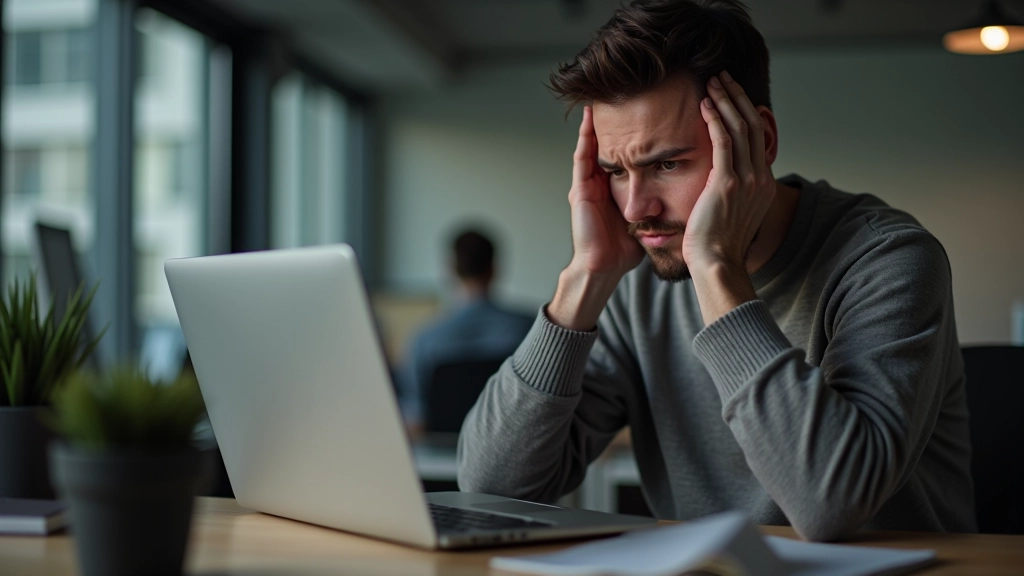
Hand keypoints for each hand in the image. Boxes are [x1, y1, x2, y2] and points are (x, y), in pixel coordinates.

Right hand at [567, 106, 644, 277]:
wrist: (605, 266)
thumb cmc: (624, 248)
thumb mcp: (645, 217)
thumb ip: (656, 202)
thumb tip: (684, 192)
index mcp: (612, 188)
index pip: (620, 153)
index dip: (628, 134)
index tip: (642, 111)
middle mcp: (597, 183)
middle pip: (605, 145)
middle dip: (610, 123)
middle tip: (618, 96)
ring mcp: (586, 185)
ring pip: (591, 146)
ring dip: (594, 124)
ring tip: (601, 100)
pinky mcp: (580, 190)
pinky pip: (582, 159)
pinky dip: (586, 139)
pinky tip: (590, 121)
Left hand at [682, 72, 775, 272]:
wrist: (717, 264)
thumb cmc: (717, 245)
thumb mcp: (733, 213)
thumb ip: (733, 192)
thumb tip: (722, 180)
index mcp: (764, 184)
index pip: (757, 137)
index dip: (745, 110)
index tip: (732, 94)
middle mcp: (760, 178)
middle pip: (752, 126)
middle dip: (737, 97)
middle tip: (723, 77)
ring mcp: (746, 180)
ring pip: (739, 129)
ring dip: (725, 101)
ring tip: (712, 83)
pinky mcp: (727, 184)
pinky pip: (723, 142)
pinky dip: (715, 120)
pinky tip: (704, 105)